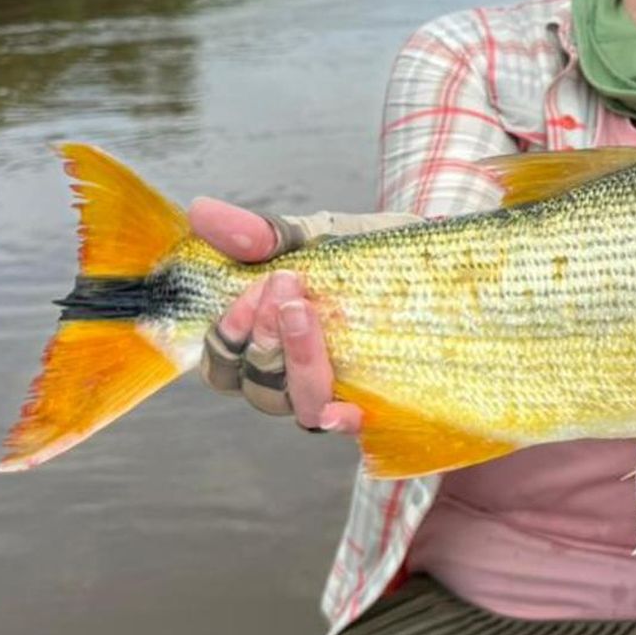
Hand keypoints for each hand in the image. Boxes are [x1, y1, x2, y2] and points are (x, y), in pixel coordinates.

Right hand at [189, 197, 362, 434]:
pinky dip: (340, 418)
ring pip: (297, 403)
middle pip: (254, 386)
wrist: (433, 258)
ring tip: (305, 310)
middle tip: (282, 284)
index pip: (223, 363)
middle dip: (263, 335)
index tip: (251, 288)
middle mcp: (293, 376)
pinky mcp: (376, 399)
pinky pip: (349, 422)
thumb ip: (264, 235)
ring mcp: (335, 390)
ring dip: (296, 359)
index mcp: (267, 342)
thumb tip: (202, 212)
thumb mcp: (316, 237)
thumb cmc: (364, 254)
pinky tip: (341, 408)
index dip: (226, 337)